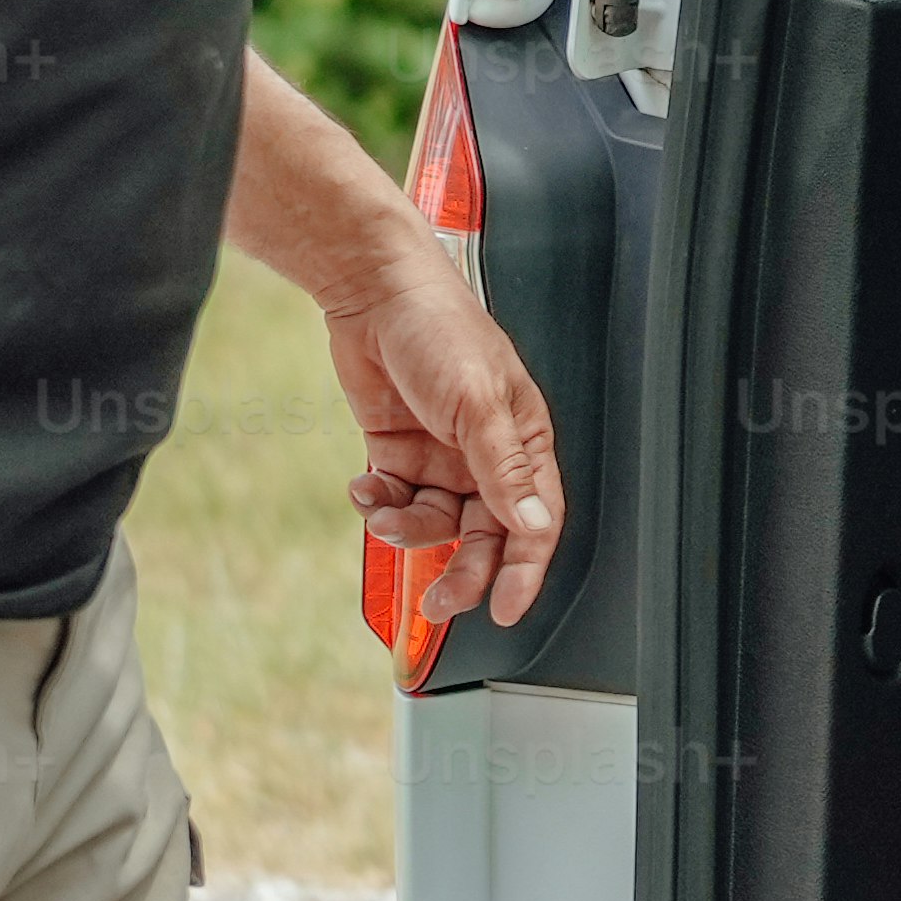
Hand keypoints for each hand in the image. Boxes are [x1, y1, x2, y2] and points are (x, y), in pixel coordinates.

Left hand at [334, 227, 566, 629]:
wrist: (373, 291)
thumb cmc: (440, 329)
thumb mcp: (478, 403)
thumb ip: (505, 469)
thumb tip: (532, 527)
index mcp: (524, 442)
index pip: (535, 523)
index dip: (524, 571)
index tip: (503, 609)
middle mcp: (487, 456)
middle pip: (485, 537)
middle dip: (462, 570)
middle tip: (439, 600)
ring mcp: (442, 456)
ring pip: (435, 523)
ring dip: (408, 530)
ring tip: (383, 514)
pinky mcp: (399, 451)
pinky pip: (394, 500)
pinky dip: (377, 504)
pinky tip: (365, 488)